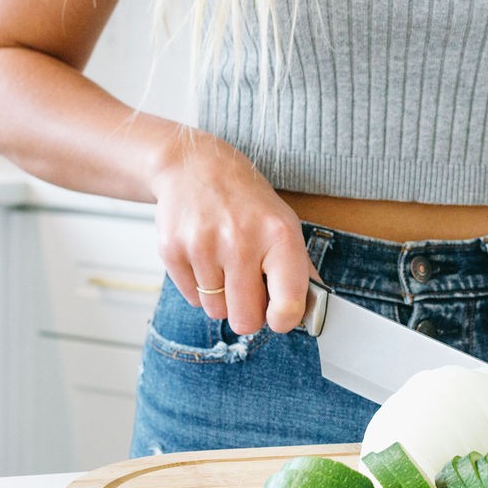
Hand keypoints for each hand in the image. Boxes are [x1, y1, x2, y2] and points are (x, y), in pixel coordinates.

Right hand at [151, 131, 313, 334]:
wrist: (195, 167)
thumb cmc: (247, 203)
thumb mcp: (284, 225)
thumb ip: (300, 270)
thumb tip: (315, 310)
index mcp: (279, 235)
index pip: (287, 304)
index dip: (284, 320)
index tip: (280, 316)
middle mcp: (241, 240)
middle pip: (246, 321)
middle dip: (248, 313)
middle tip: (249, 289)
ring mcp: (203, 246)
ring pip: (216, 311)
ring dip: (222, 298)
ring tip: (225, 265)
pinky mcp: (172, 250)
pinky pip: (192, 299)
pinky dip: (200, 288)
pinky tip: (206, 259)